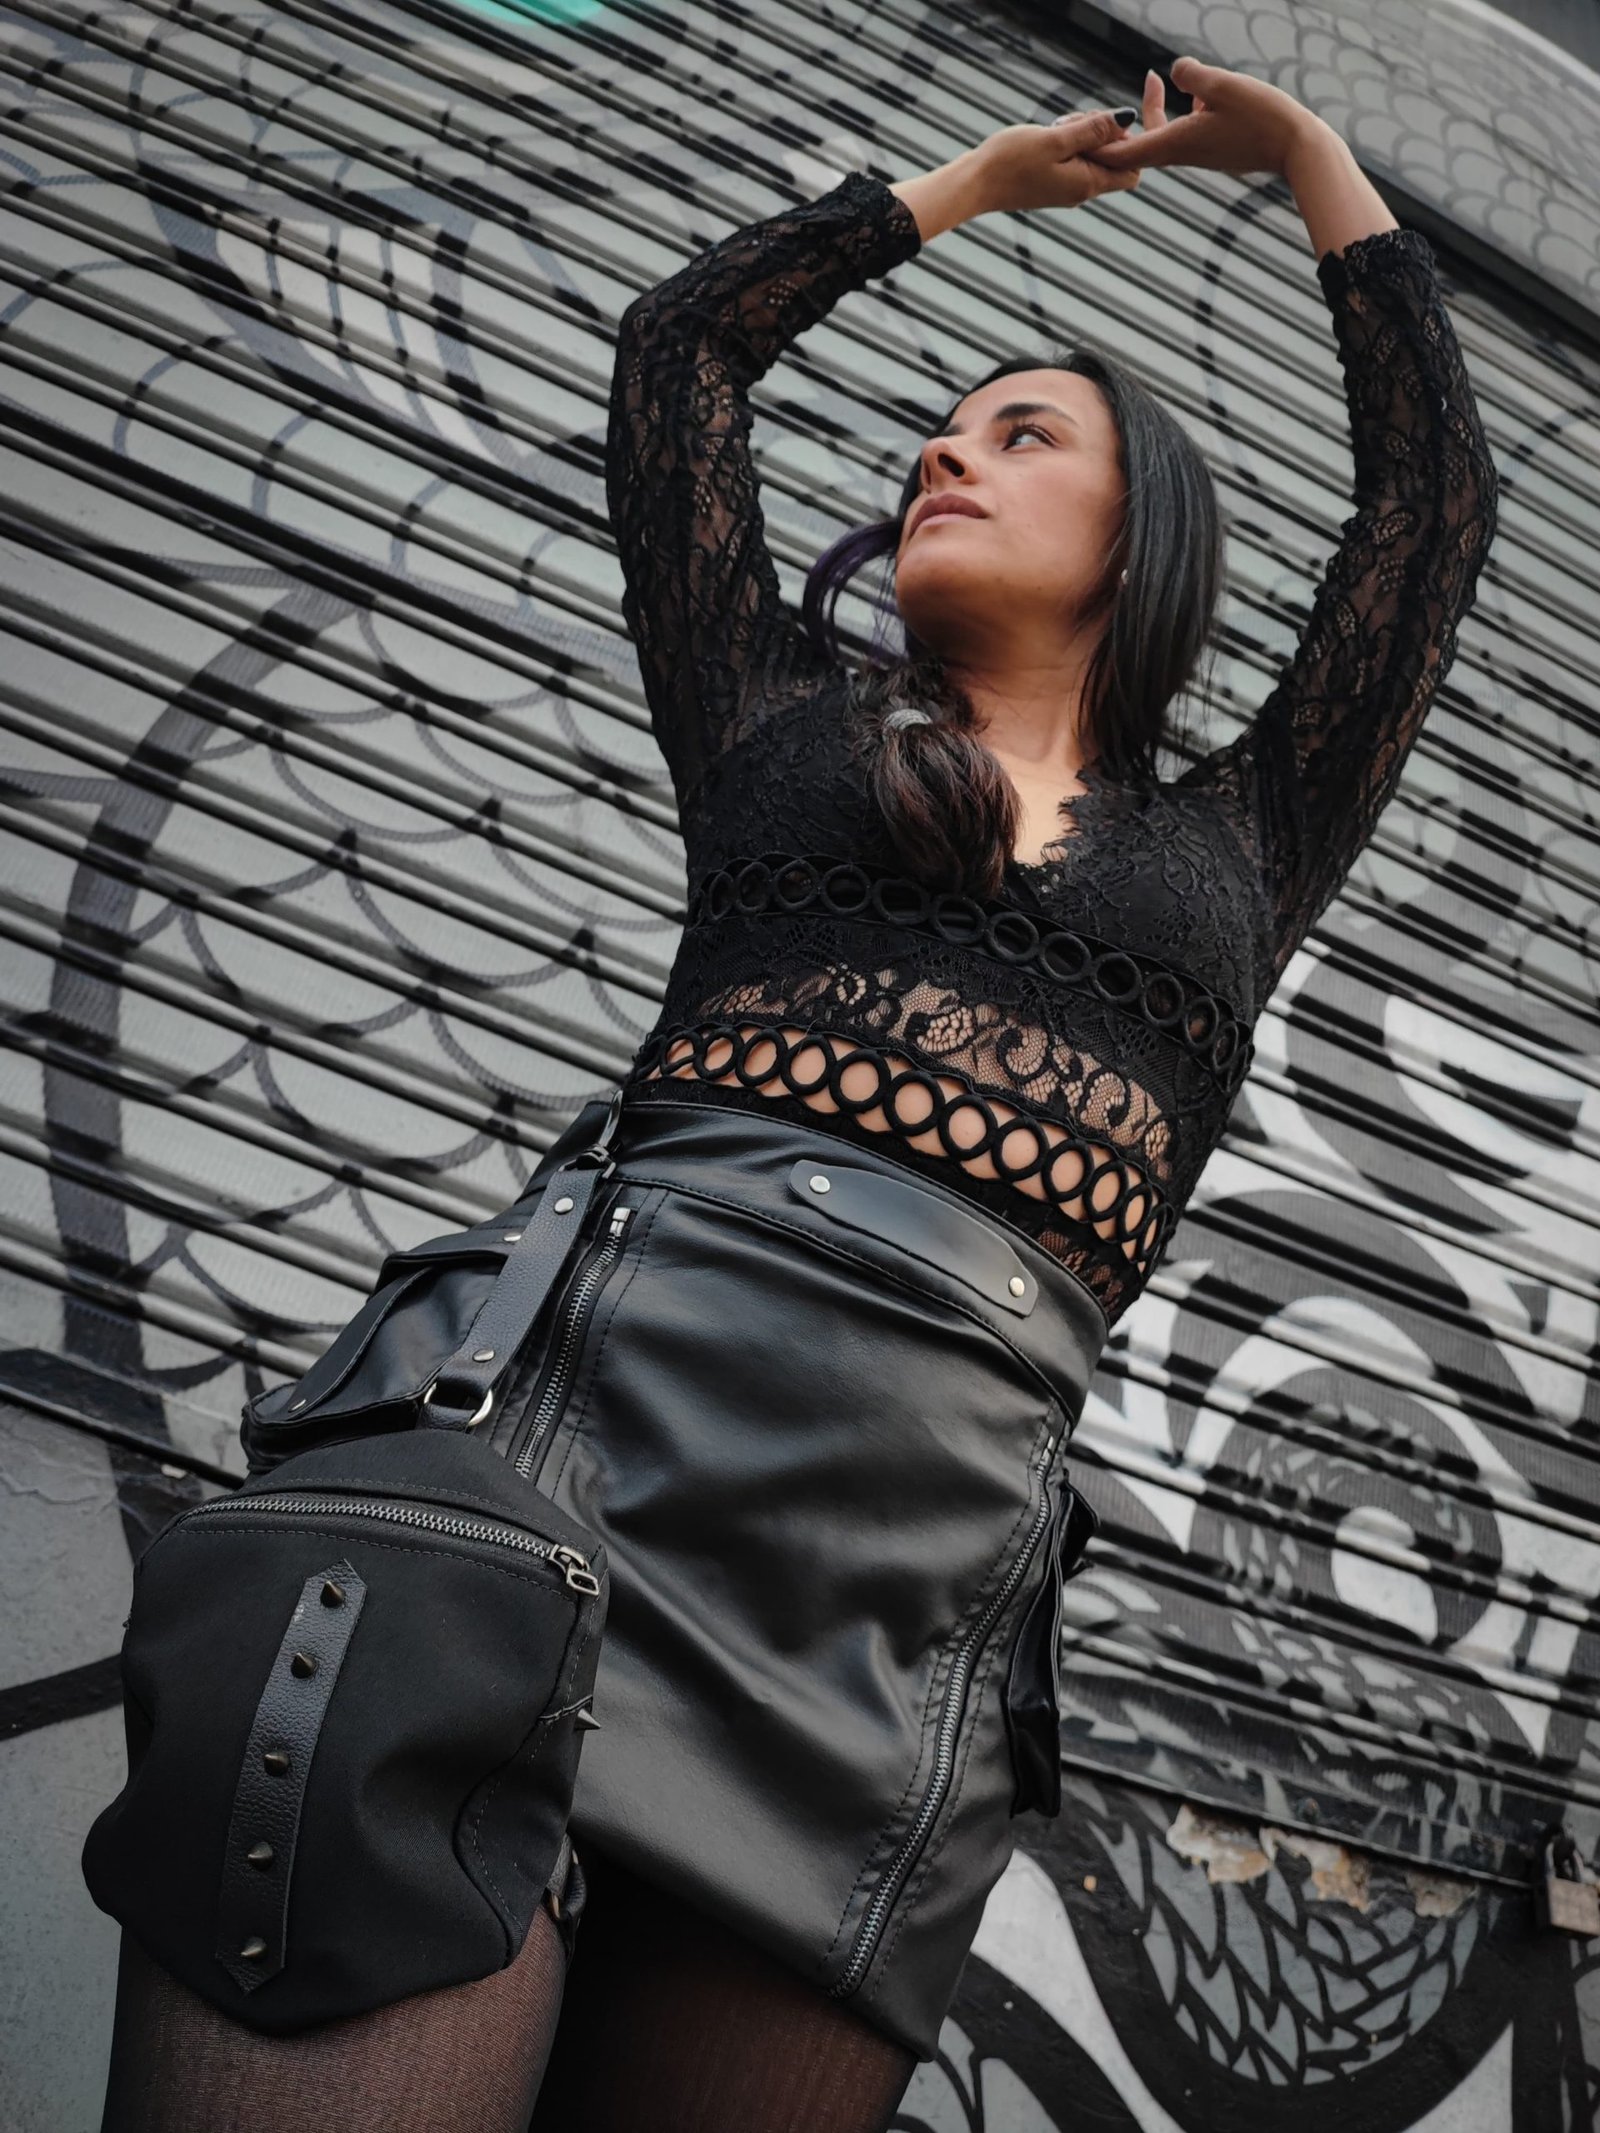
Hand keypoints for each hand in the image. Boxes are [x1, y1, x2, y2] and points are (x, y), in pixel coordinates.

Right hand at [976, 108, 1143, 215]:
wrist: (974, 185)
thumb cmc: (1010, 162)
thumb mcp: (1055, 139)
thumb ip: (1093, 129)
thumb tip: (1127, 118)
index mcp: (1087, 184)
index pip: (1132, 170)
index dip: (1129, 144)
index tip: (1105, 123)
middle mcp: (1081, 191)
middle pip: (1114, 159)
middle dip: (1103, 133)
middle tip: (1075, 122)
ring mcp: (1067, 188)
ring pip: (1092, 155)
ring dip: (1082, 133)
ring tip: (1057, 126)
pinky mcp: (1053, 182)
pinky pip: (1074, 158)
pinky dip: (1068, 141)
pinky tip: (1049, 133)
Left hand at [1084, 57, 1323, 180]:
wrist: (1295, 147)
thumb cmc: (1262, 117)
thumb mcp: (1224, 86)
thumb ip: (1193, 75)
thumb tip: (1174, 70)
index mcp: (1176, 143)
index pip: (1124, 152)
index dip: (1098, 147)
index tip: (1078, 139)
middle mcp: (1182, 153)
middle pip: (1139, 143)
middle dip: (1121, 126)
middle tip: (1099, 108)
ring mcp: (1199, 153)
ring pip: (1163, 135)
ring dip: (1154, 112)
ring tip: (1154, 79)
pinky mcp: (1214, 149)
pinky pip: (1186, 132)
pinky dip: (1180, 114)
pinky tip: (1196, 93)